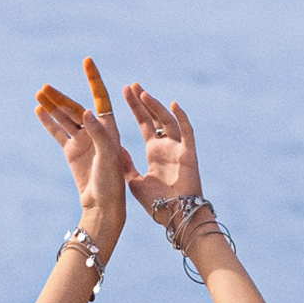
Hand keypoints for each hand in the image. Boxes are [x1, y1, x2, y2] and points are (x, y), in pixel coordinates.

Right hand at [35, 57, 127, 236]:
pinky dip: (49, 122)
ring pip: (65, 118)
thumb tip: (85, 111)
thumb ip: (98, 134)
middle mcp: (95, 132)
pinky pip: (58, 133)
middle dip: (61, 98)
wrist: (102, 206)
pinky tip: (39, 110)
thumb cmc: (111, 183)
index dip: (94, 79)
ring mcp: (82, 142)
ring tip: (38, 94)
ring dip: (52, 106)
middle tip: (44, 88)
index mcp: (109, 129)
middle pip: (76, 108)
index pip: (100, 98)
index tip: (87, 61)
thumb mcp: (108, 157)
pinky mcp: (72, 153)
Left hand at [121, 85, 202, 219]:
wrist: (174, 217)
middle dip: (144, 102)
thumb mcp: (133, 181)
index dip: (136, 108)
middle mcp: (166, 147)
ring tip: (143, 93)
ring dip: (156, 107)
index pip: (145, 124)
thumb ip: (125, 164)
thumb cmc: (157, 204)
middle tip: (133, 85)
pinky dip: (182, 119)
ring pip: (168, 121)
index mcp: (154, 152)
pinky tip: (174, 105)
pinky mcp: (189, 155)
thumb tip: (114, 149)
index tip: (125, 91)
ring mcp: (178, 149)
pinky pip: (187, 133)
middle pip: (155, 118)